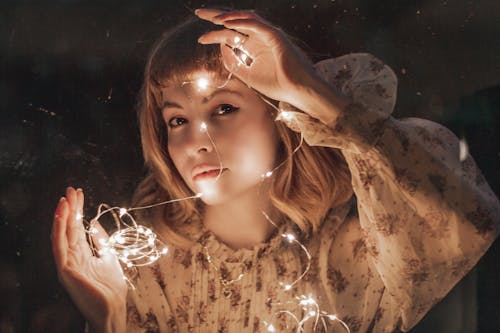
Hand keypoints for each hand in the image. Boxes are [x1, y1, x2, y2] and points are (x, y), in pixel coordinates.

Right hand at [51, 187, 126, 332]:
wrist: (112, 309)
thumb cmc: (111, 287)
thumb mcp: (109, 257)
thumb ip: (101, 241)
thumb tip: (94, 223)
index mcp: (81, 254)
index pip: (77, 228)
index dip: (78, 211)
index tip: (79, 193)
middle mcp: (72, 257)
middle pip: (69, 228)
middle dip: (70, 208)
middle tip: (71, 189)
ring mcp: (67, 264)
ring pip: (62, 235)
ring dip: (62, 216)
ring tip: (64, 199)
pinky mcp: (65, 271)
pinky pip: (59, 247)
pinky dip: (58, 231)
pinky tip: (60, 217)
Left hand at [195, 8, 316, 108]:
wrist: (297, 90)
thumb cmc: (277, 84)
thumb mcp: (247, 75)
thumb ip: (233, 62)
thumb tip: (221, 47)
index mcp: (254, 47)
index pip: (232, 35)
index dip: (215, 34)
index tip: (201, 39)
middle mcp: (260, 37)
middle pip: (235, 22)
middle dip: (217, 15)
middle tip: (199, 12)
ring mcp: (268, 34)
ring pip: (245, 18)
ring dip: (228, 16)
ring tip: (212, 17)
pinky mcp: (275, 35)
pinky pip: (256, 24)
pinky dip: (241, 21)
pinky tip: (227, 22)